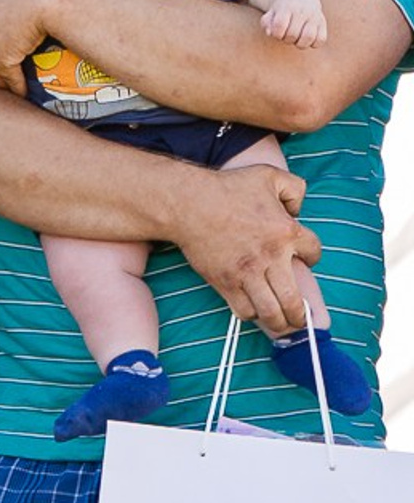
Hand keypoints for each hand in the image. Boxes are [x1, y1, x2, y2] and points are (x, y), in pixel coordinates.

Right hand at [169, 161, 319, 332]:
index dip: (312, 257)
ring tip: (282, 326)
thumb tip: (297, 209)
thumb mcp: (269, 176)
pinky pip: (243, 309)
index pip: (313, 253)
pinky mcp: (225, 282)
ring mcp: (247, 273)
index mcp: (286, 231)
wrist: (188, 204)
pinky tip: (253, 311)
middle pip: (294, 299)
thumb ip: (294, 188)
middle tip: (302, 320)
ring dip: (279, 323)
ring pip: (270, 311)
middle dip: (300, 315)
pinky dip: (251, 314)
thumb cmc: (227, 188)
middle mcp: (270, 257)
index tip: (305, 260)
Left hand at [259, 0, 327, 47]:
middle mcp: (303, 10)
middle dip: (286, 39)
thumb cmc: (281, 11)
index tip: (277, 33)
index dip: (276, 34)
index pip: (279, 25)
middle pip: (292, 34)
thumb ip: (266, 23)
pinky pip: (321, 40)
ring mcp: (315, 16)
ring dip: (299, 44)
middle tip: (286, 35)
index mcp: (287, 7)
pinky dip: (312, 44)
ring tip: (296, 39)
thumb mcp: (270, 13)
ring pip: (309, 37)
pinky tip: (306, 39)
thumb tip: (270, 33)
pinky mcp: (323, 23)